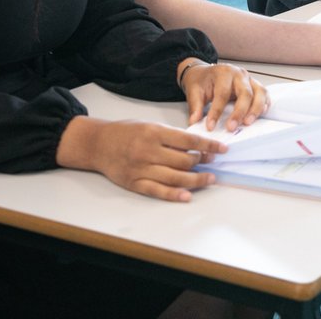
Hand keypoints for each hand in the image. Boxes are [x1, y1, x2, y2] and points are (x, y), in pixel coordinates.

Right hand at [57, 116, 227, 201]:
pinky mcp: (134, 183)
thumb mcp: (150, 125)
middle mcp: (148, 151)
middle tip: (212, 162)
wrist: (97, 144)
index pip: (188, 140)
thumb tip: (197, 147)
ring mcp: (141, 169)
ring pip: (175, 177)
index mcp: (154, 132)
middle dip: (202, 162)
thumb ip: (171, 136)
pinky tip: (188, 195)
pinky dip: (174, 195)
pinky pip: (157, 191)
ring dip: (196, 180)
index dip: (208, 146)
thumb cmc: (126, 132)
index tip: (222, 149)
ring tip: (210, 179)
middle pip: (183, 160)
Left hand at [179, 61, 268, 131]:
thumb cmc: (201, 81)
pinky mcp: (255, 85)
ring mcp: (250, 79)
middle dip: (239, 112)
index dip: (217, 112)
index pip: (222, 94)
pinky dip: (264, 106)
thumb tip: (194, 122)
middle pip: (245, 93)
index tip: (210, 127)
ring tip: (247, 123)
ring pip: (260, 93)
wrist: (205, 72)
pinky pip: (264, 95)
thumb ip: (195, 106)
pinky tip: (259, 116)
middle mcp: (239, 74)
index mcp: (223, 73)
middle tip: (231, 127)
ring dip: (256, 110)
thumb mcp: (194, 91)